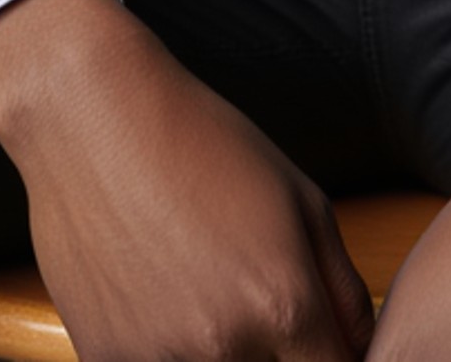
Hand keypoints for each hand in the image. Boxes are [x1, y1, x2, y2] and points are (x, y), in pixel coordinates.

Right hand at [0, 0, 373, 361]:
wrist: (91, 113)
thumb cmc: (199, 138)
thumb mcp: (299, 196)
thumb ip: (343, 288)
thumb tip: (359, 350)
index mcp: (283, 305)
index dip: (330, 358)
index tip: (314, 337)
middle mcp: (222, 346)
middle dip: (276, 355)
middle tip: (250, 298)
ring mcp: (158, 359)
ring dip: (220, 354)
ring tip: (198, 289)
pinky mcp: (103, 358)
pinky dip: (166, 350)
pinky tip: (158, 295)